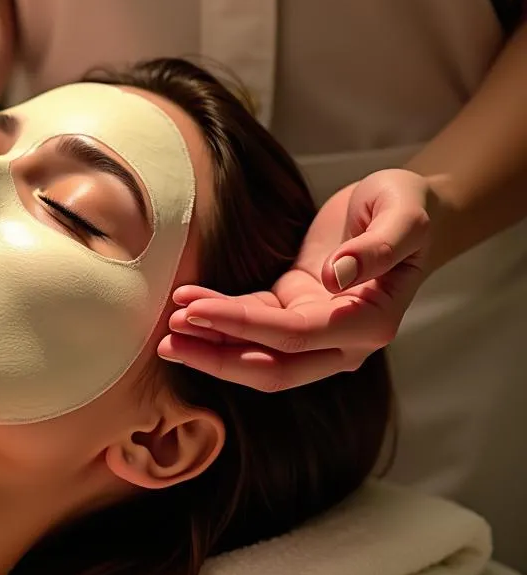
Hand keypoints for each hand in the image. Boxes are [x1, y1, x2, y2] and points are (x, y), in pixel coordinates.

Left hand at [160, 169, 433, 389]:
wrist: (407, 208)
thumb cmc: (407, 207)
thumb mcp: (403, 214)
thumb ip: (377, 247)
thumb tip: (334, 277)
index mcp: (371, 323)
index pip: (296, 337)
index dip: (243, 327)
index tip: (197, 310)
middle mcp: (345, 341)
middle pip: (272, 367)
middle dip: (218, 358)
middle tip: (168, 341)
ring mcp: (318, 331)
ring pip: (257, 355)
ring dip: (211, 346)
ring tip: (166, 331)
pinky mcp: (296, 312)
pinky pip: (253, 326)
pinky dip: (221, 319)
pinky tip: (187, 305)